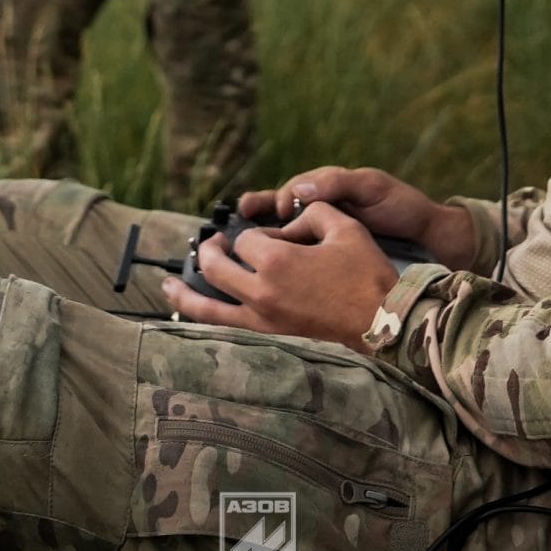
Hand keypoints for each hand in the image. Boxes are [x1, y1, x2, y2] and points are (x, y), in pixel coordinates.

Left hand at [162, 202, 395, 346]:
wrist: (383, 324)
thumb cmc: (367, 275)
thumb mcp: (344, 227)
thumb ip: (311, 211)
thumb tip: (289, 217)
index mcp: (277, 260)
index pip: (246, 239)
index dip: (256, 233)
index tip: (273, 237)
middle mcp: (261, 291)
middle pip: (216, 266)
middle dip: (211, 251)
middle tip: (214, 244)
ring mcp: (261, 319)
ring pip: (207, 306)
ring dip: (184, 293)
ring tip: (167, 284)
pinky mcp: (268, 339)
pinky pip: (224, 329)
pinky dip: (202, 321)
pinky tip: (191, 315)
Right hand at [239, 166, 478, 270]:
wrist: (430, 239)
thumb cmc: (403, 207)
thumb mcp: (374, 188)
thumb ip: (338, 184)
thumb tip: (299, 188)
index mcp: (329, 188)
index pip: (294, 189)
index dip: (281, 198)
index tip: (280, 208)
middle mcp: (322, 209)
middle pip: (280, 207)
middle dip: (259, 210)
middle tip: (243, 213)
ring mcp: (324, 232)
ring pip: (285, 231)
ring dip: (264, 234)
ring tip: (243, 238)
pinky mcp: (329, 254)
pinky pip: (299, 253)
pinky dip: (282, 257)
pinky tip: (267, 267)